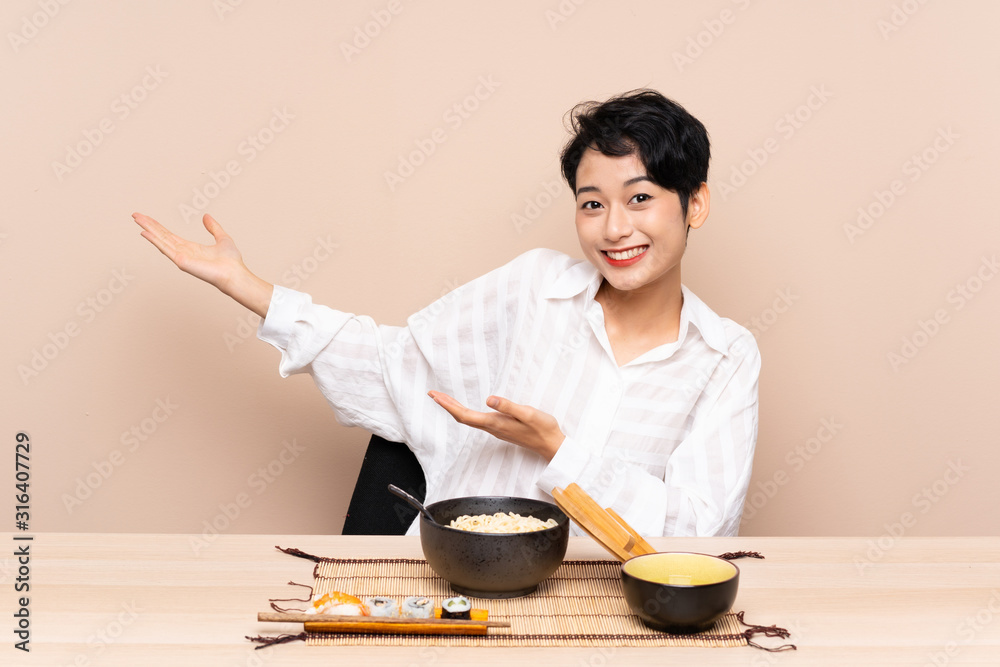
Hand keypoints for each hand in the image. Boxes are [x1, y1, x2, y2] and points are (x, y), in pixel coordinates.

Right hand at [133, 212, 272, 316]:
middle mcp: (183, 253)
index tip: (147, 218)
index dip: (158, 226)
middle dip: (149, 225)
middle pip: (162, 236)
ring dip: (148, 229)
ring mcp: (181, 258)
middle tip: (135, 215)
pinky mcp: (182, 262)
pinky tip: (145, 233)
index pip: (169, 235)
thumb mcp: (222, 238)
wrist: (235, 273)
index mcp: (190, 248)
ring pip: (161, 240)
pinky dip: (155, 240)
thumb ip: (213, 227)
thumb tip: (206, 216)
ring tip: (137, 219)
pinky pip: (166, 249)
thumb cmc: (231, 261)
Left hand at [428, 391, 564, 460]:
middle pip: (463, 417)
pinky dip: (466, 412)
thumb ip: (509, 406)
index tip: (436, 396)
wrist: (552, 445)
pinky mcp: (501, 428)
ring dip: (454, 408)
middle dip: (447, 405)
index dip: (448, 406)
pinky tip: (465, 408)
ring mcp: (496, 429)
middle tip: (433, 394)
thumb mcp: (528, 414)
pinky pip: (477, 420)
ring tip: (444, 398)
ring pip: (469, 419)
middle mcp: (492, 428)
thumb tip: (488, 399)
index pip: (465, 415)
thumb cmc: (543, 428)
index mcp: (496, 423)